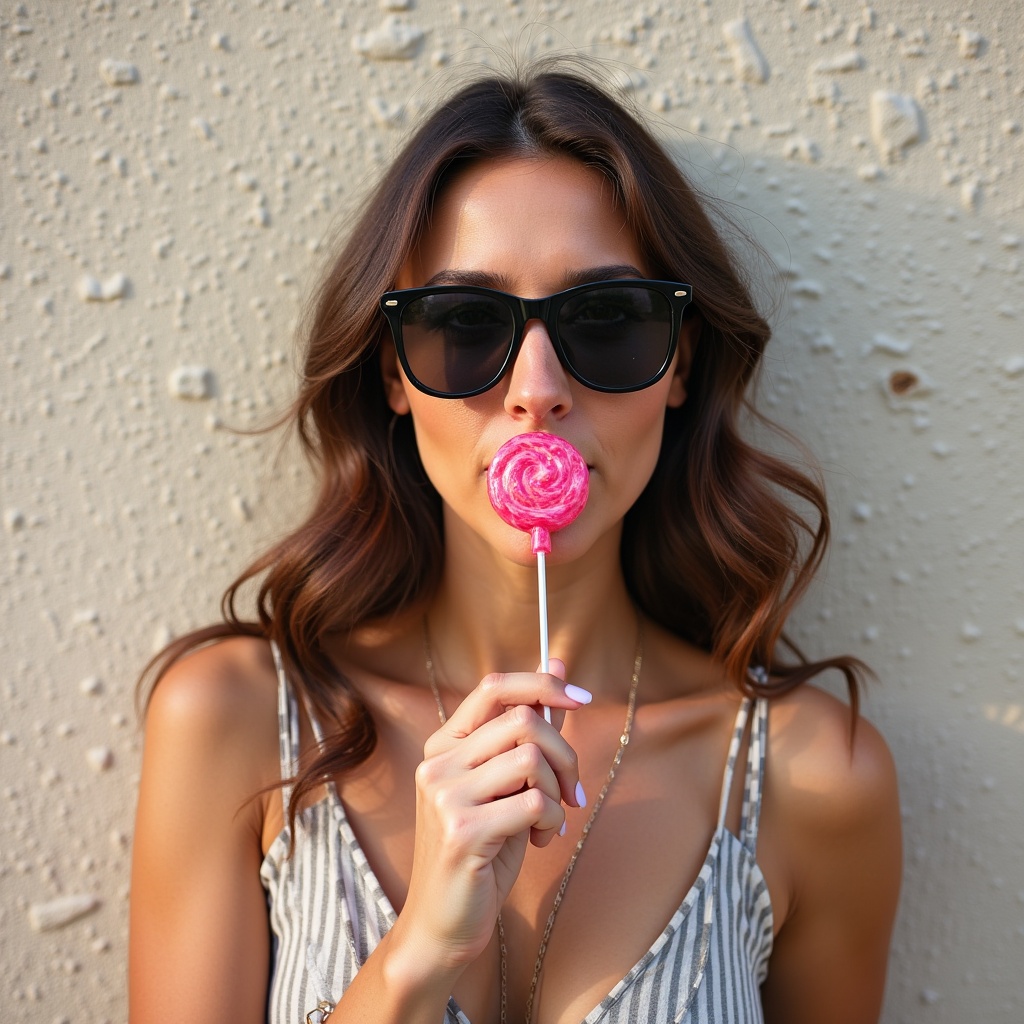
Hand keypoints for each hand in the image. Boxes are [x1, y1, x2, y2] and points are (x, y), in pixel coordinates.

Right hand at [397, 659, 588, 971]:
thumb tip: (560, 668)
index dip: (542, 684)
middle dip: (565, 754)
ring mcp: (445, 796)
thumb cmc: (482, 851)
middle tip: (573, 791)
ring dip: (557, 790)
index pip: (493, 687)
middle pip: (523, 721)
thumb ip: (529, 731)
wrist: (444, 922)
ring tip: (549, 821)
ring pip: (531, 759)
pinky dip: (552, 821)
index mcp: (443, 745)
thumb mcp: (506, 786)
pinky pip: (534, 802)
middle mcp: (438, 763)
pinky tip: (540, 841)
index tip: (581, 699)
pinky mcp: (462, 830)